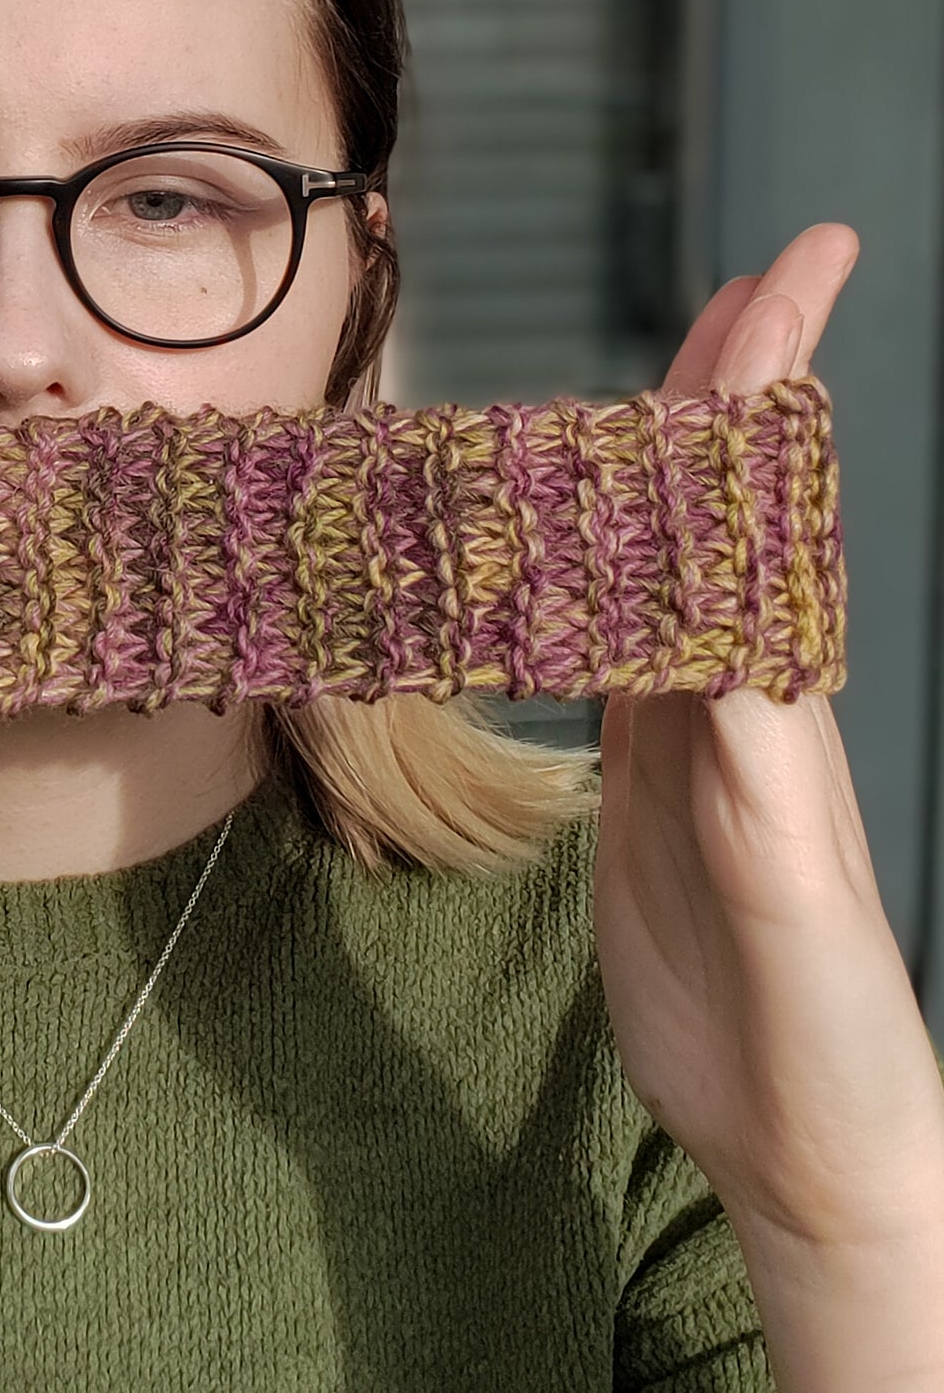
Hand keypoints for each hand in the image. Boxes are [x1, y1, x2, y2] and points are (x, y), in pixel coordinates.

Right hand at [591, 224, 943, 1249]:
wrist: (811, 1137)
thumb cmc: (829, 1037)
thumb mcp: (795, 910)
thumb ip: (756, 784)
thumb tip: (721, 648)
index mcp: (777, 709)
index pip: (765, 513)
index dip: (774, 386)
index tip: (797, 269)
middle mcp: (737, 700)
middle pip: (723, 513)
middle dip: (739, 390)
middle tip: (752, 280)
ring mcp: (692, 740)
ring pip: (668, 567)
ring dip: (664, 468)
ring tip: (665, 383)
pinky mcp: (648, 789)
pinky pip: (616, 653)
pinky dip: (595, 580)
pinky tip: (579, 557)